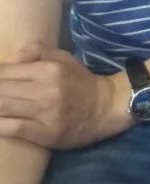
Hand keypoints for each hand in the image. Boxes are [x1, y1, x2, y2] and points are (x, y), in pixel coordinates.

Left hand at [0, 43, 129, 148]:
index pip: (5, 71)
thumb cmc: (80, 82)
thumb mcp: (64, 58)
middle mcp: (47, 90)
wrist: (106, 108)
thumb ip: (35, 51)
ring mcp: (46, 113)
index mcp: (50, 69)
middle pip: (0, 90)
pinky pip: (12, 128)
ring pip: (2, 108)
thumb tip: (8, 60)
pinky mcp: (46, 133)